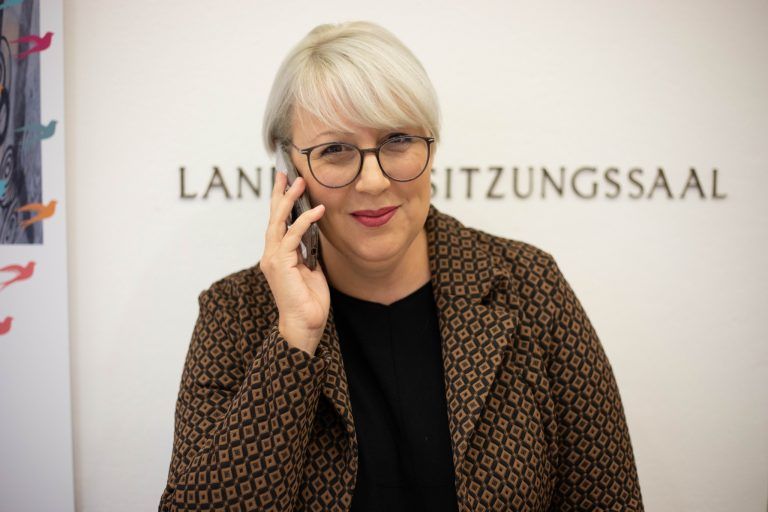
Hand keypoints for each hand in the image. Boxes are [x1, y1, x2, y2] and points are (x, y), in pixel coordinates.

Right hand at [259, 172, 328, 356]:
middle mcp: (271, 254)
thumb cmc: (309, 301)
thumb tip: (314, 234)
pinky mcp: (280, 264)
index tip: (287, 182)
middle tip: (284, 172)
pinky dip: (304, 221)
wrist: (305, 325)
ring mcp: (273, 259)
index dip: (282, 202)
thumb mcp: (312, 269)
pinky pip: (292, 236)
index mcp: (278, 255)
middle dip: (279, 193)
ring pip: (278, 222)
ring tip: (299, 182)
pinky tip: (317, 210)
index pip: (279, 223)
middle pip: (273, 217)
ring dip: (289, 200)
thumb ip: (309, 251)